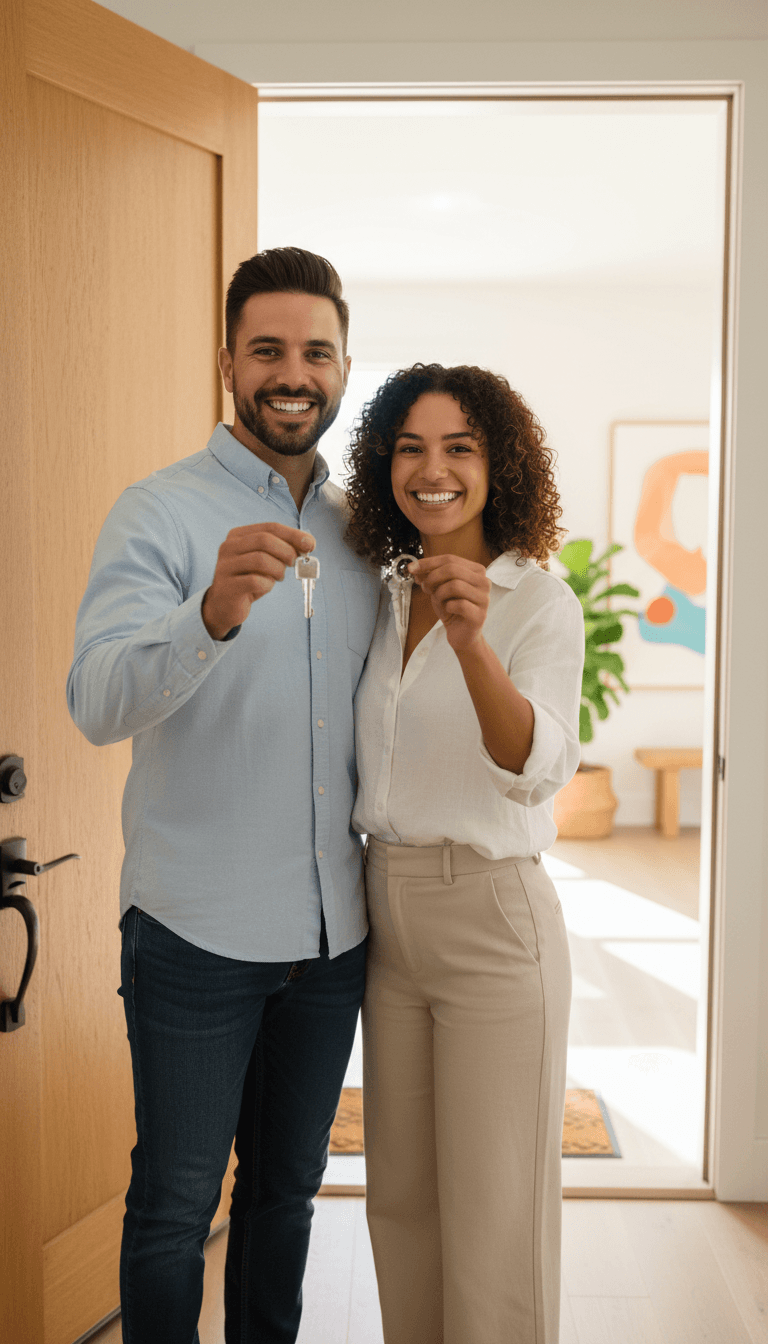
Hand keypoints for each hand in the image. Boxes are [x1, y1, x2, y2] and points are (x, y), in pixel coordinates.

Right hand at [202, 523, 315, 639]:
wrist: (224, 606)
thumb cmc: (248, 580)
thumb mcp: (265, 561)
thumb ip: (282, 549)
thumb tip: (308, 543)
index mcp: (238, 536)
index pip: (270, 527)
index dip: (293, 534)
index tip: (310, 544)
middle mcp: (228, 547)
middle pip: (265, 540)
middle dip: (286, 551)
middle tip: (293, 563)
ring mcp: (225, 566)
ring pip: (261, 560)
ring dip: (277, 570)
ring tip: (278, 577)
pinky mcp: (228, 586)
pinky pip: (255, 581)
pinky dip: (267, 585)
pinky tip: (265, 587)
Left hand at [409, 554, 490, 653]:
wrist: (461, 634)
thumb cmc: (452, 609)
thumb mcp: (438, 588)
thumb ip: (429, 576)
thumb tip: (414, 567)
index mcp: (476, 571)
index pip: (450, 559)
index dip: (429, 562)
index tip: (412, 568)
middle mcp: (484, 581)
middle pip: (453, 569)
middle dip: (433, 578)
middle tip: (425, 588)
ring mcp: (484, 598)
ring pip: (455, 586)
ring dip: (439, 594)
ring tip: (439, 602)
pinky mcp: (480, 614)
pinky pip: (459, 604)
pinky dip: (447, 607)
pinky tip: (448, 611)